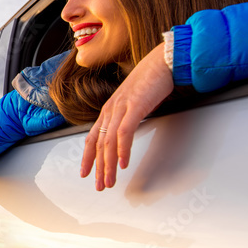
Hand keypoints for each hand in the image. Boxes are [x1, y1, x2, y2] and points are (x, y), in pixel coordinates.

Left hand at [81, 43, 173, 189]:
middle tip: (99, 185)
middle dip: (98, 167)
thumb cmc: (150, 82)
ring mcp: (121, 108)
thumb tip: (125, 135)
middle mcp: (110, 110)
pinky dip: (122, 150)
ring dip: (108, 165)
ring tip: (109, 181)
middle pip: (99, 144)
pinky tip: (123, 163)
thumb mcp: (133, 104)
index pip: (92, 137)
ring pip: (109, 142)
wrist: (162, 62)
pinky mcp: (135, 106)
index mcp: (109, 109)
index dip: (88, 157)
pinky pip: (124, 132)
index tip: (86, 173)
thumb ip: (126, 118)